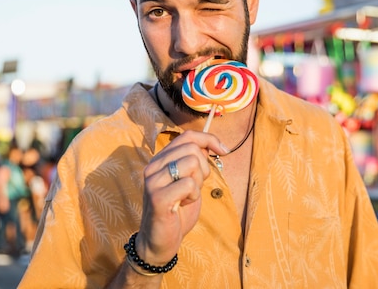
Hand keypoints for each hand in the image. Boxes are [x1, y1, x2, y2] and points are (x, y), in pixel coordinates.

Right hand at [135, 130, 227, 265]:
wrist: (160, 241)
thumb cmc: (177, 211)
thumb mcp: (189, 181)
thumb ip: (195, 162)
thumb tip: (212, 144)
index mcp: (160, 159)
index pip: (187, 136)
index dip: (209, 139)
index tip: (224, 150)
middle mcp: (153, 166)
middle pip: (192, 149)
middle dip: (204, 168)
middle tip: (195, 187)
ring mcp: (153, 181)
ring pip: (192, 163)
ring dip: (198, 183)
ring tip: (187, 196)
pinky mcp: (158, 197)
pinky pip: (189, 184)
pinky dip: (193, 196)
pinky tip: (182, 205)